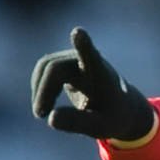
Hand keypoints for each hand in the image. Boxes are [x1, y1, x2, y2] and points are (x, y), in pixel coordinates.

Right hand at [30, 27, 155, 142]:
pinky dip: (40, 88)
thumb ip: (78, 123)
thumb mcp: (101, 127)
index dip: (83, 45)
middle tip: (40, 115)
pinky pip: (43, 70)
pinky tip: (44, 106)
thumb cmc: (113, 117)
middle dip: (44, 90)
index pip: (91, 56)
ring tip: (41, 114)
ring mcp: (75, 57)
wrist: (121, 107)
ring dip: (39, 89)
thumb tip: (50, 118)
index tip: (78, 33)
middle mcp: (87, 59)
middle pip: (55, 68)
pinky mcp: (65, 62)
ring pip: (45, 67)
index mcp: (101, 74)